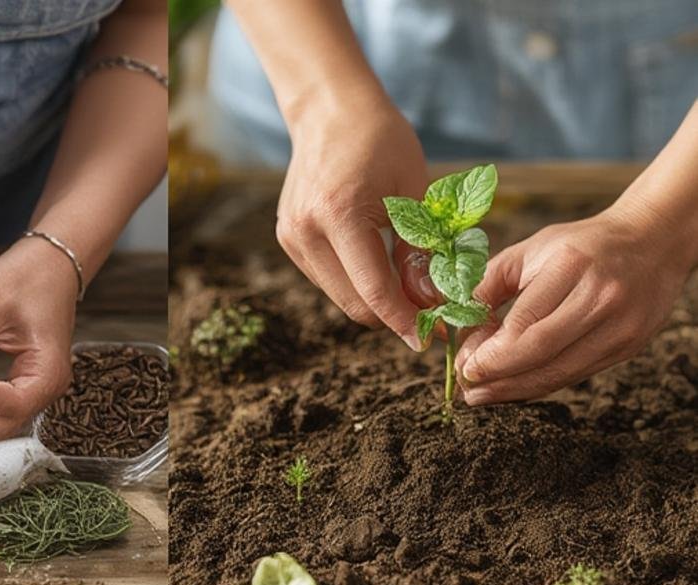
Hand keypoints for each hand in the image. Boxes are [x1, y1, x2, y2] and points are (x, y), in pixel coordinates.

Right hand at [275, 96, 429, 348]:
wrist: (330, 110)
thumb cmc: (380, 140)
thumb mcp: (413, 189)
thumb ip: (419, 249)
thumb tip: (430, 302)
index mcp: (340, 213)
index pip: (374, 289)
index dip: (403, 320)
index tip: (428, 339)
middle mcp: (307, 231)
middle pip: (354, 304)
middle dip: (391, 315)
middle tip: (424, 312)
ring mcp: (292, 238)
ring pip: (341, 297)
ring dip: (373, 298)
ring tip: (403, 280)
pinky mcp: (289, 241)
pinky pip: (328, 279)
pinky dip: (355, 281)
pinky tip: (373, 259)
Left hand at [456, 203, 692, 403]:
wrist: (652, 242)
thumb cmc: (583, 246)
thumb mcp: (533, 249)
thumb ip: (490, 283)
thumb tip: (457, 324)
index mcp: (572, 265)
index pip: (524, 324)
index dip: (490, 355)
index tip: (464, 366)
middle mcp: (600, 298)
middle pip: (540, 355)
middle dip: (497, 378)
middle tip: (467, 388)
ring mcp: (619, 326)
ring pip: (557, 374)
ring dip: (513, 390)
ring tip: (483, 394)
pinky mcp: (626, 347)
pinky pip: (572, 376)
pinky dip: (538, 385)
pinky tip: (513, 387)